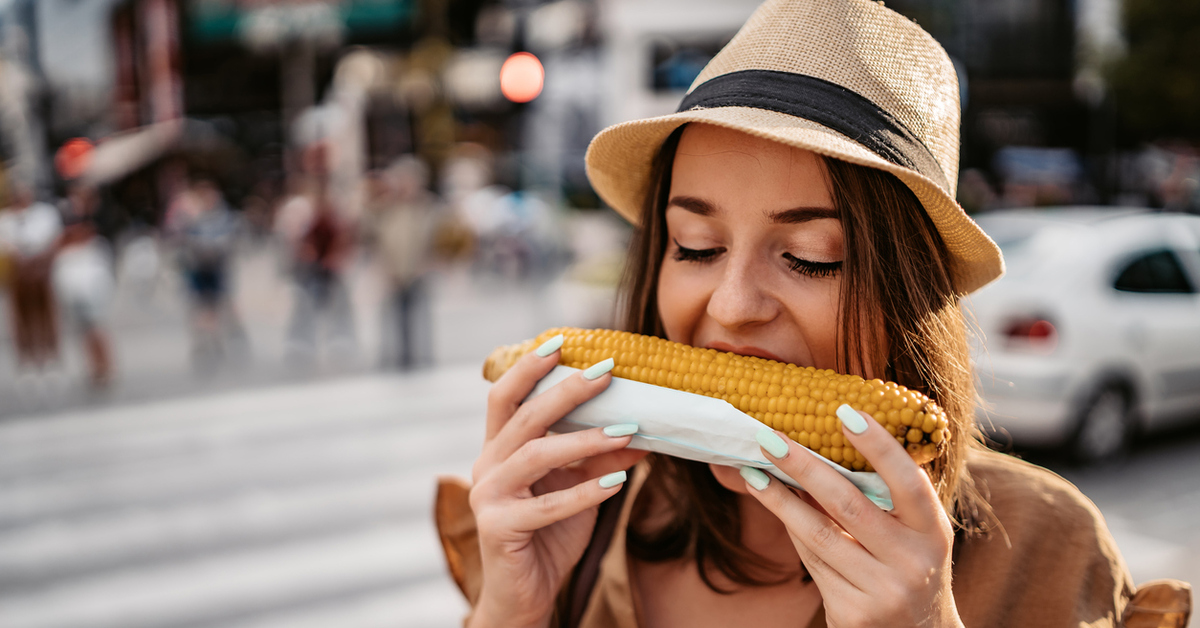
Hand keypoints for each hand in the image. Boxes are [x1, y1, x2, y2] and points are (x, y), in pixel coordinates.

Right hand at [469, 339, 646, 627]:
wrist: (525, 596)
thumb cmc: (549, 536)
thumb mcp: (579, 488)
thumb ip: (600, 457)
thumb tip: (641, 430)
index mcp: (498, 450)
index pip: (504, 398)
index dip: (528, 368)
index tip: (560, 342)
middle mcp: (486, 467)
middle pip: (523, 417)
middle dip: (566, 391)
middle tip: (605, 373)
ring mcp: (488, 498)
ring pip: (536, 456)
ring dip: (584, 440)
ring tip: (625, 431)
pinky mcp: (500, 529)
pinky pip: (547, 506)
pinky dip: (585, 492)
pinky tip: (619, 482)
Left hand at [742, 405, 963, 627]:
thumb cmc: (908, 565)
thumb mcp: (912, 533)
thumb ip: (883, 497)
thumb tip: (825, 442)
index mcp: (933, 532)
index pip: (908, 482)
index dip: (879, 447)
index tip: (846, 413)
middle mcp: (913, 563)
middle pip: (848, 505)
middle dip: (803, 466)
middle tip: (769, 437)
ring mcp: (883, 591)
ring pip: (818, 534)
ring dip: (779, 498)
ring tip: (752, 470)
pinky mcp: (853, 612)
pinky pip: (811, 560)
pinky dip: (791, 527)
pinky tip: (770, 501)